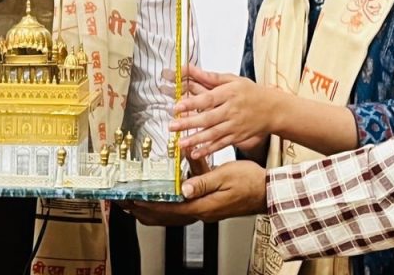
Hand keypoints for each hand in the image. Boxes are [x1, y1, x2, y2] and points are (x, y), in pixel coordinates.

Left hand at [122, 160, 266, 224]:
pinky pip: (181, 214)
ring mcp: (205, 213)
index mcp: (203, 205)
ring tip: (135, 206)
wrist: (268, 192)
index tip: (132, 199)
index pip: (168, 208)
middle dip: (143, 210)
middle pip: (166, 217)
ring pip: (172, 217)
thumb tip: (182, 187)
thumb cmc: (250, 182)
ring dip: (152, 212)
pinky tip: (162, 205)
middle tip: (125, 204)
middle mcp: (202, 213)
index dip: (148, 203)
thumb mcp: (225, 176)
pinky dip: (166, 211)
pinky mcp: (209, 209)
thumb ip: (202, 181)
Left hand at [168, 65, 280, 159]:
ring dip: (195, 139)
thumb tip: (190, 69)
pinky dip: (208, 149)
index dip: (192, 103)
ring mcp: (235, 126)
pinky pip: (221, 144)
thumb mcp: (234, 80)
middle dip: (188, 123)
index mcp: (230, 94)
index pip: (208, 99)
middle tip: (172, 126)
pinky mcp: (237, 137)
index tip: (177, 106)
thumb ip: (211, 77)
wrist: (273, 109)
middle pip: (208, 118)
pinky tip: (195, 153)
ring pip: (213, 134)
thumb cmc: (251, 92)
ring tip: (180, 143)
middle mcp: (232, 111)